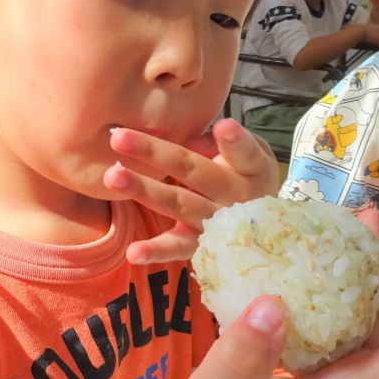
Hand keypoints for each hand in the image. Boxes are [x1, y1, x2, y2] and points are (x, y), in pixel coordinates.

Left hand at [103, 118, 277, 264]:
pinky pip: (177, 248)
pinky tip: (132, 252)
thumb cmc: (246, 177)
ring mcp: (216, 224)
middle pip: (193, 171)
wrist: (265, 229)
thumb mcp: (250, 156)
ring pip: (178, 204)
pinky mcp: (200, 246)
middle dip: (155, 153)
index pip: (245, 153)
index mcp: (252, 169)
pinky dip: (155, 251)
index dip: (234, 141)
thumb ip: (224, 144)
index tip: (223, 126)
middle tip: (118, 137)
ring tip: (114, 176)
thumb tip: (193, 140)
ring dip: (144, 190)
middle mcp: (235, 197)